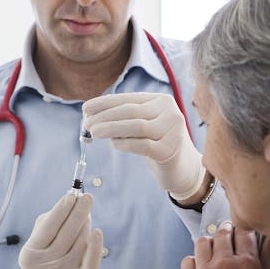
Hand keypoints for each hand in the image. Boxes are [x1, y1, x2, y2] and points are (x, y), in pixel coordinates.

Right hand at [18, 193, 103, 268]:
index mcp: (30, 255)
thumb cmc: (45, 252)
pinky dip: (96, 247)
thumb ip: (52, 219)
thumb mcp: (39, 237)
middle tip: (87, 198)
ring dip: (85, 226)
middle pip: (66, 235)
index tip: (72, 195)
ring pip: (80, 245)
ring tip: (86, 216)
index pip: (48, 228)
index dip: (61, 210)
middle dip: (78, 213)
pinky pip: (91, 263)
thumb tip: (73, 201)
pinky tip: (97, 232)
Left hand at [83, 93, 204, 200]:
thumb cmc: (157, 144)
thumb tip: (92, 114)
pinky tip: (113, 144)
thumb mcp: (144, 125)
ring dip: (111, 128)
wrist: (184, 169)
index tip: (86, 108)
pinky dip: (125, 144)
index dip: (106, 102)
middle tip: (87, 123)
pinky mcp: (170, 151)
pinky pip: (142, 145)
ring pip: (136, 126)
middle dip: (105, 116)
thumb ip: (125, 118)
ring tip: (94, 132)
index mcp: (162, 101)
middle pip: (131, 111)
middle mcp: (171, 113)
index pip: (129, 99)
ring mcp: (172, 132)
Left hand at [180, 222, 269, 268]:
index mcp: (248, 264)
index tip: (244, 236)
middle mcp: (224, 264)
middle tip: (230, 239)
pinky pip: (188, 259)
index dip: (245, 232)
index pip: (244, 232)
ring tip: (215, 252)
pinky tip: (203, 268)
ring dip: (210, 244)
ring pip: (203, 242)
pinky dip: (195, 261)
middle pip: (222, 233)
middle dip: (227, 233)